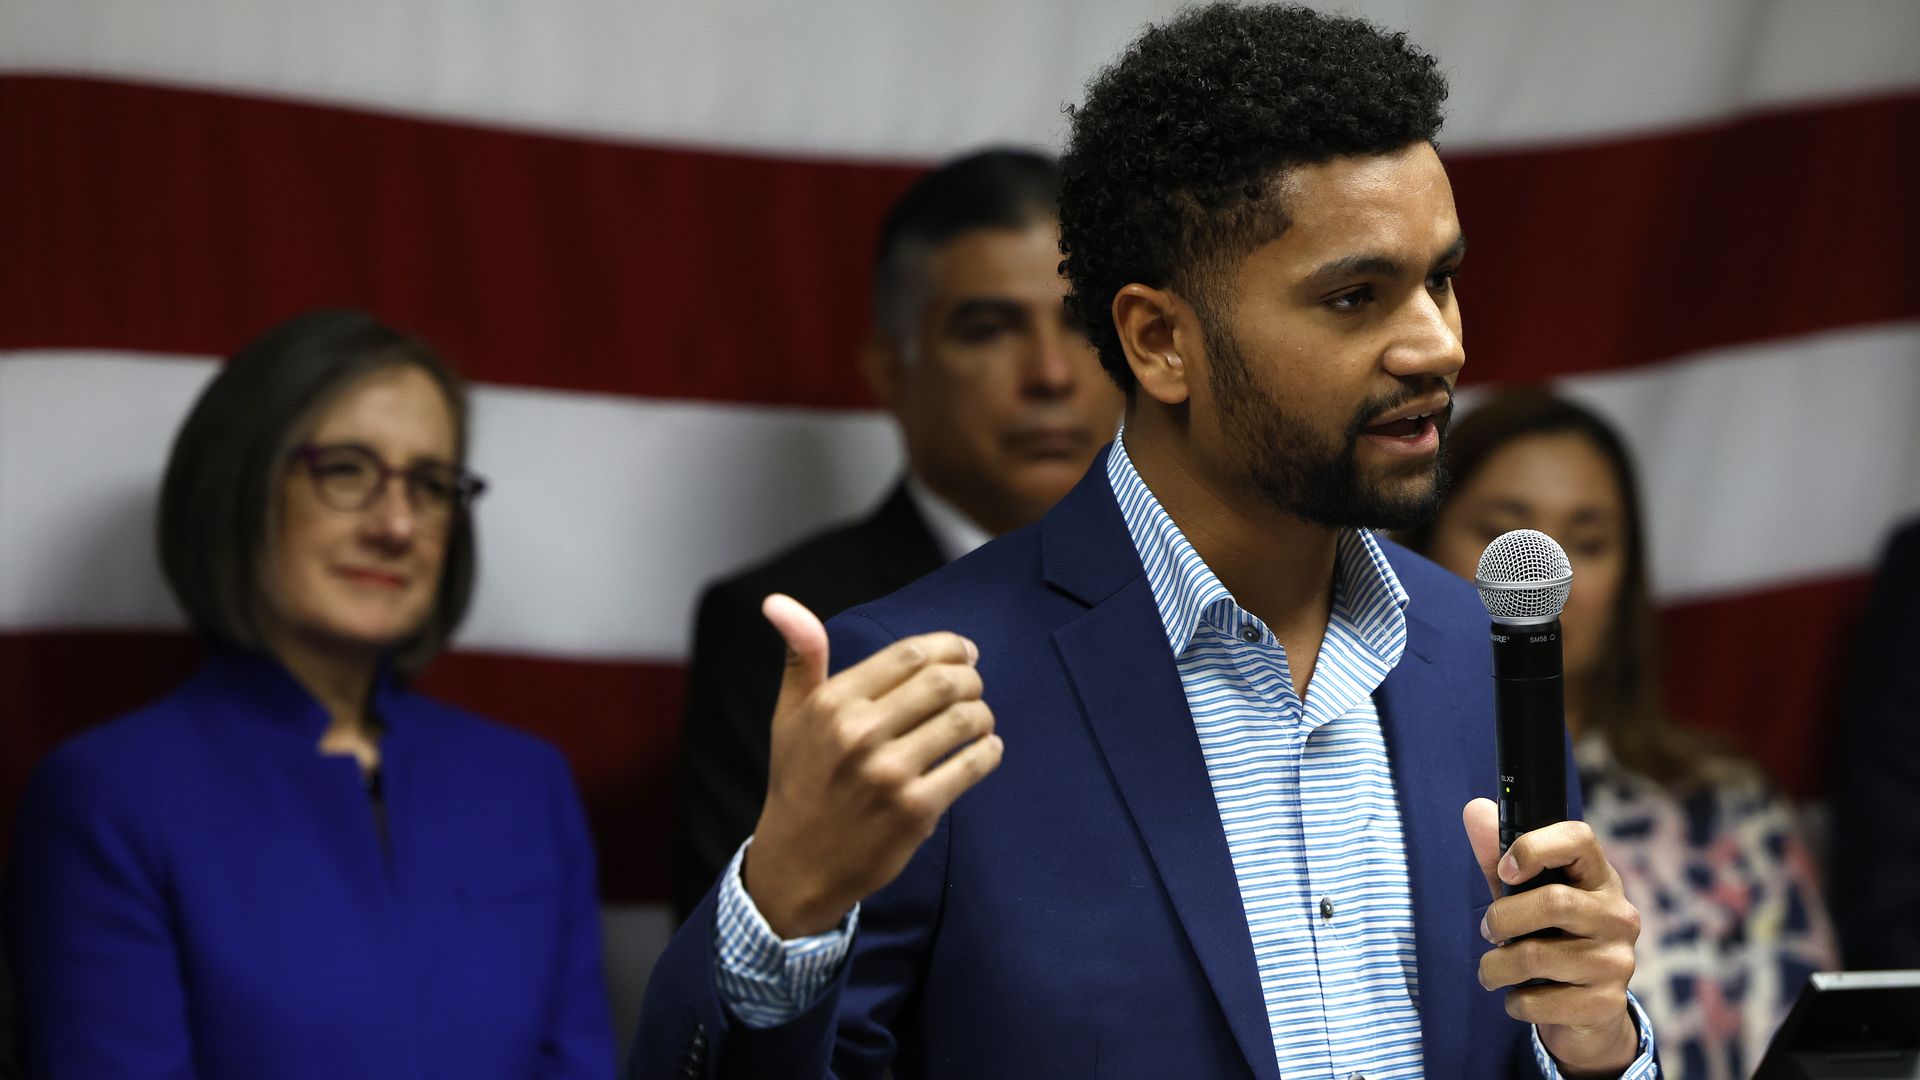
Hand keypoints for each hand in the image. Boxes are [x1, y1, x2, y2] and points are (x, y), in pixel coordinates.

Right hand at [743, 594, 1003, 937]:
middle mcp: (859, 734)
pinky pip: (972, 766)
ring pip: (964, 721)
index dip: (949, 646)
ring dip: (983, 714)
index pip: (910, 654)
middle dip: (971, 677)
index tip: (965, 652)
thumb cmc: (799, 783)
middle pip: (944, 682)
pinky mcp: (915, 811)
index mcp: (833, 703)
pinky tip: (984, 750)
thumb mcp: (790, 716)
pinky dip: (988, 752)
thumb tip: (778, 601)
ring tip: (979, 719)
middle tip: (975, 686)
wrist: (798, 865)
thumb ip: (800, 656)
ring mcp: (889, 774)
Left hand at [1463, 799, 1641, 1077]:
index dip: (1535, 847)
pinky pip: (1541, 1001)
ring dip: (1496, 967)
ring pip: (1537, 956)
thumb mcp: (1523, 894)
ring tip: (1493, 970)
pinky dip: (1515, 1001)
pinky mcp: (1607, 1004)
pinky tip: (1520, 996)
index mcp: (1598, 877)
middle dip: (1502, 919)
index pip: (1579, 838)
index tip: (1504, 870)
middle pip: (1552, 902)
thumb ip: (1498, 856)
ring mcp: (1618, 961)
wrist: (1586, 1007)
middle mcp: (1618, 915)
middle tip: (1488, 931)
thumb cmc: (1549, 936)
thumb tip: (1475, 809)